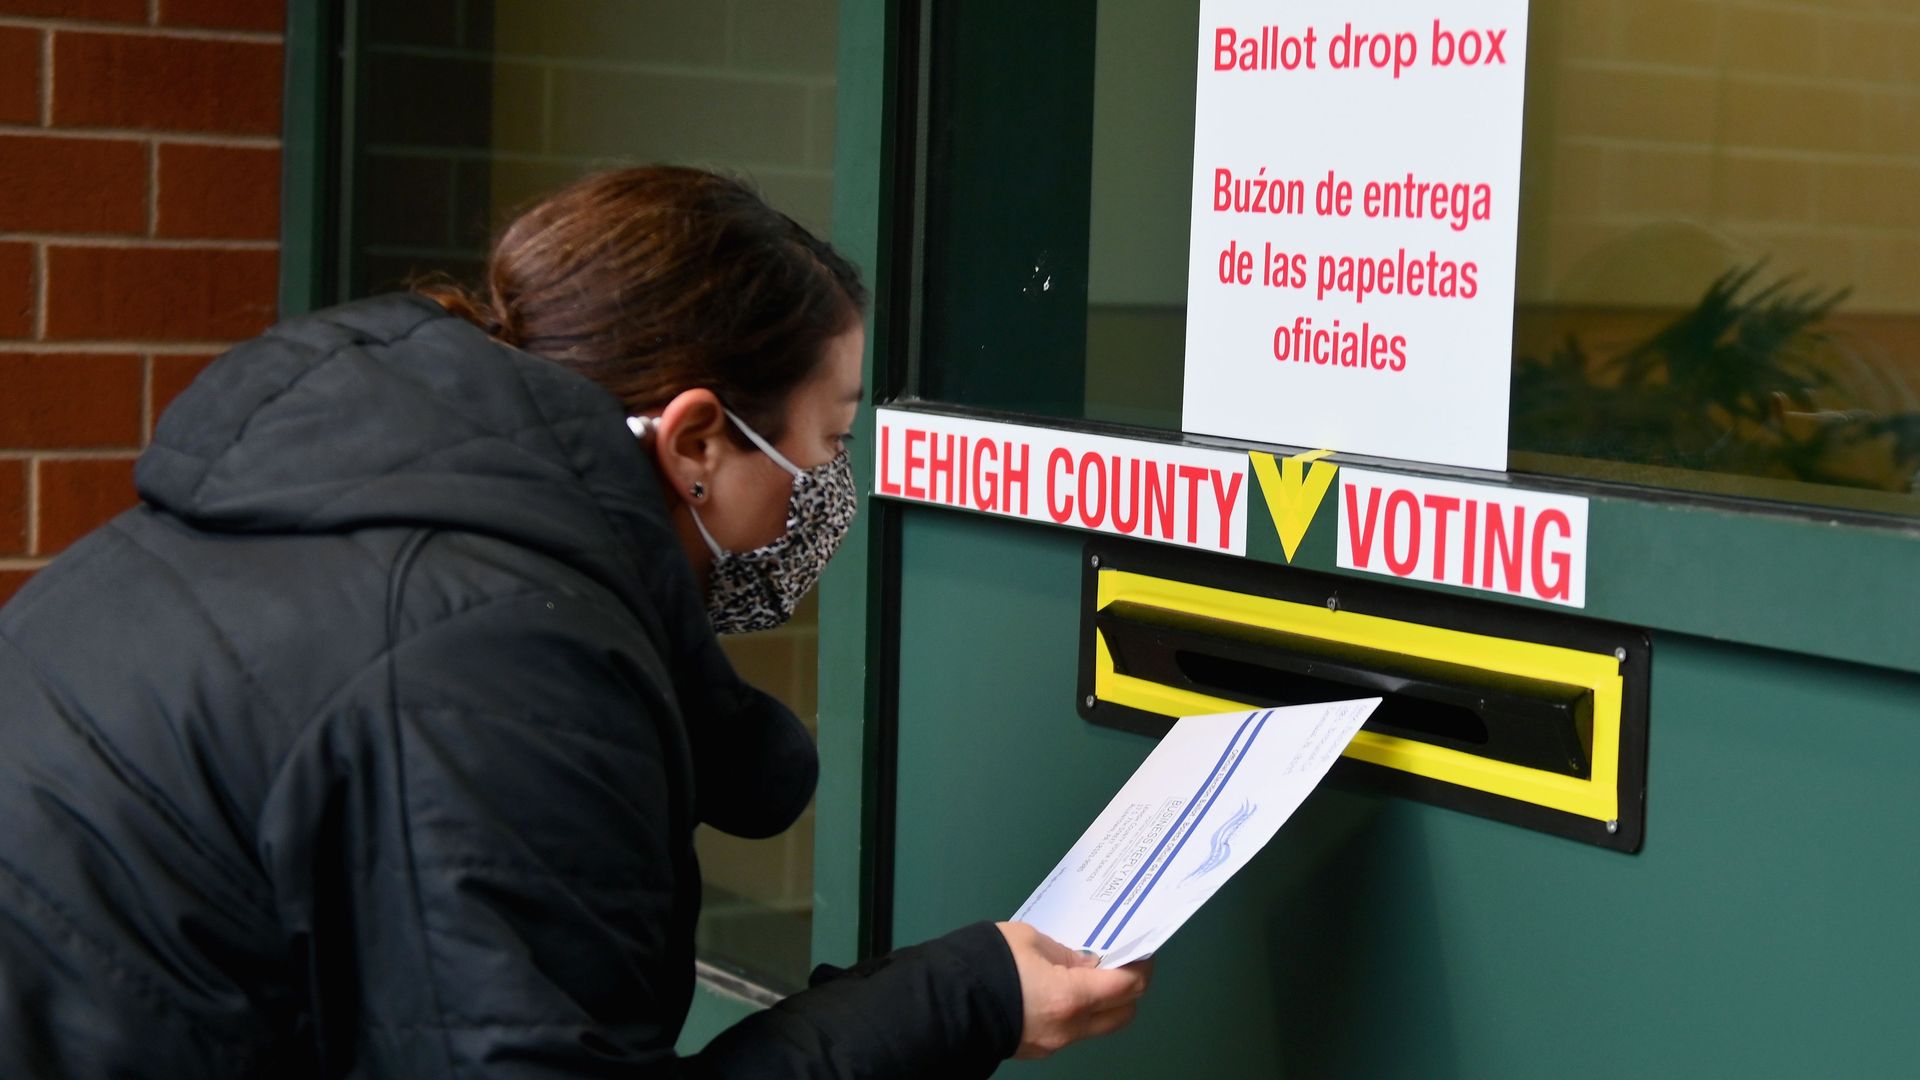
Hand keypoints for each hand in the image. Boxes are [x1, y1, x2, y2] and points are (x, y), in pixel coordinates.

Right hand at [995, 922, 1153, 1059]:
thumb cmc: (986, 963)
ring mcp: (1054, 1043)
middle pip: (1123, 1013)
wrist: (947, 1001)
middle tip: (1121, 963)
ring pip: (1099, 1026)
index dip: (1140, 966)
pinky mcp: (1037, 1049)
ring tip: (1091, 976)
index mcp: (1072, 996)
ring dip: (1104, 1003)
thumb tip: (1087, 962)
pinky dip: (1079, 1012)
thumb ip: (1067, 953)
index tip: (1140, 951)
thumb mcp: (1031, 940)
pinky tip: (1064, 990)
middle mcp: (1070, 1027)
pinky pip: (1073, 1032)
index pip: (1127, 985)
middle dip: (1130, 988)